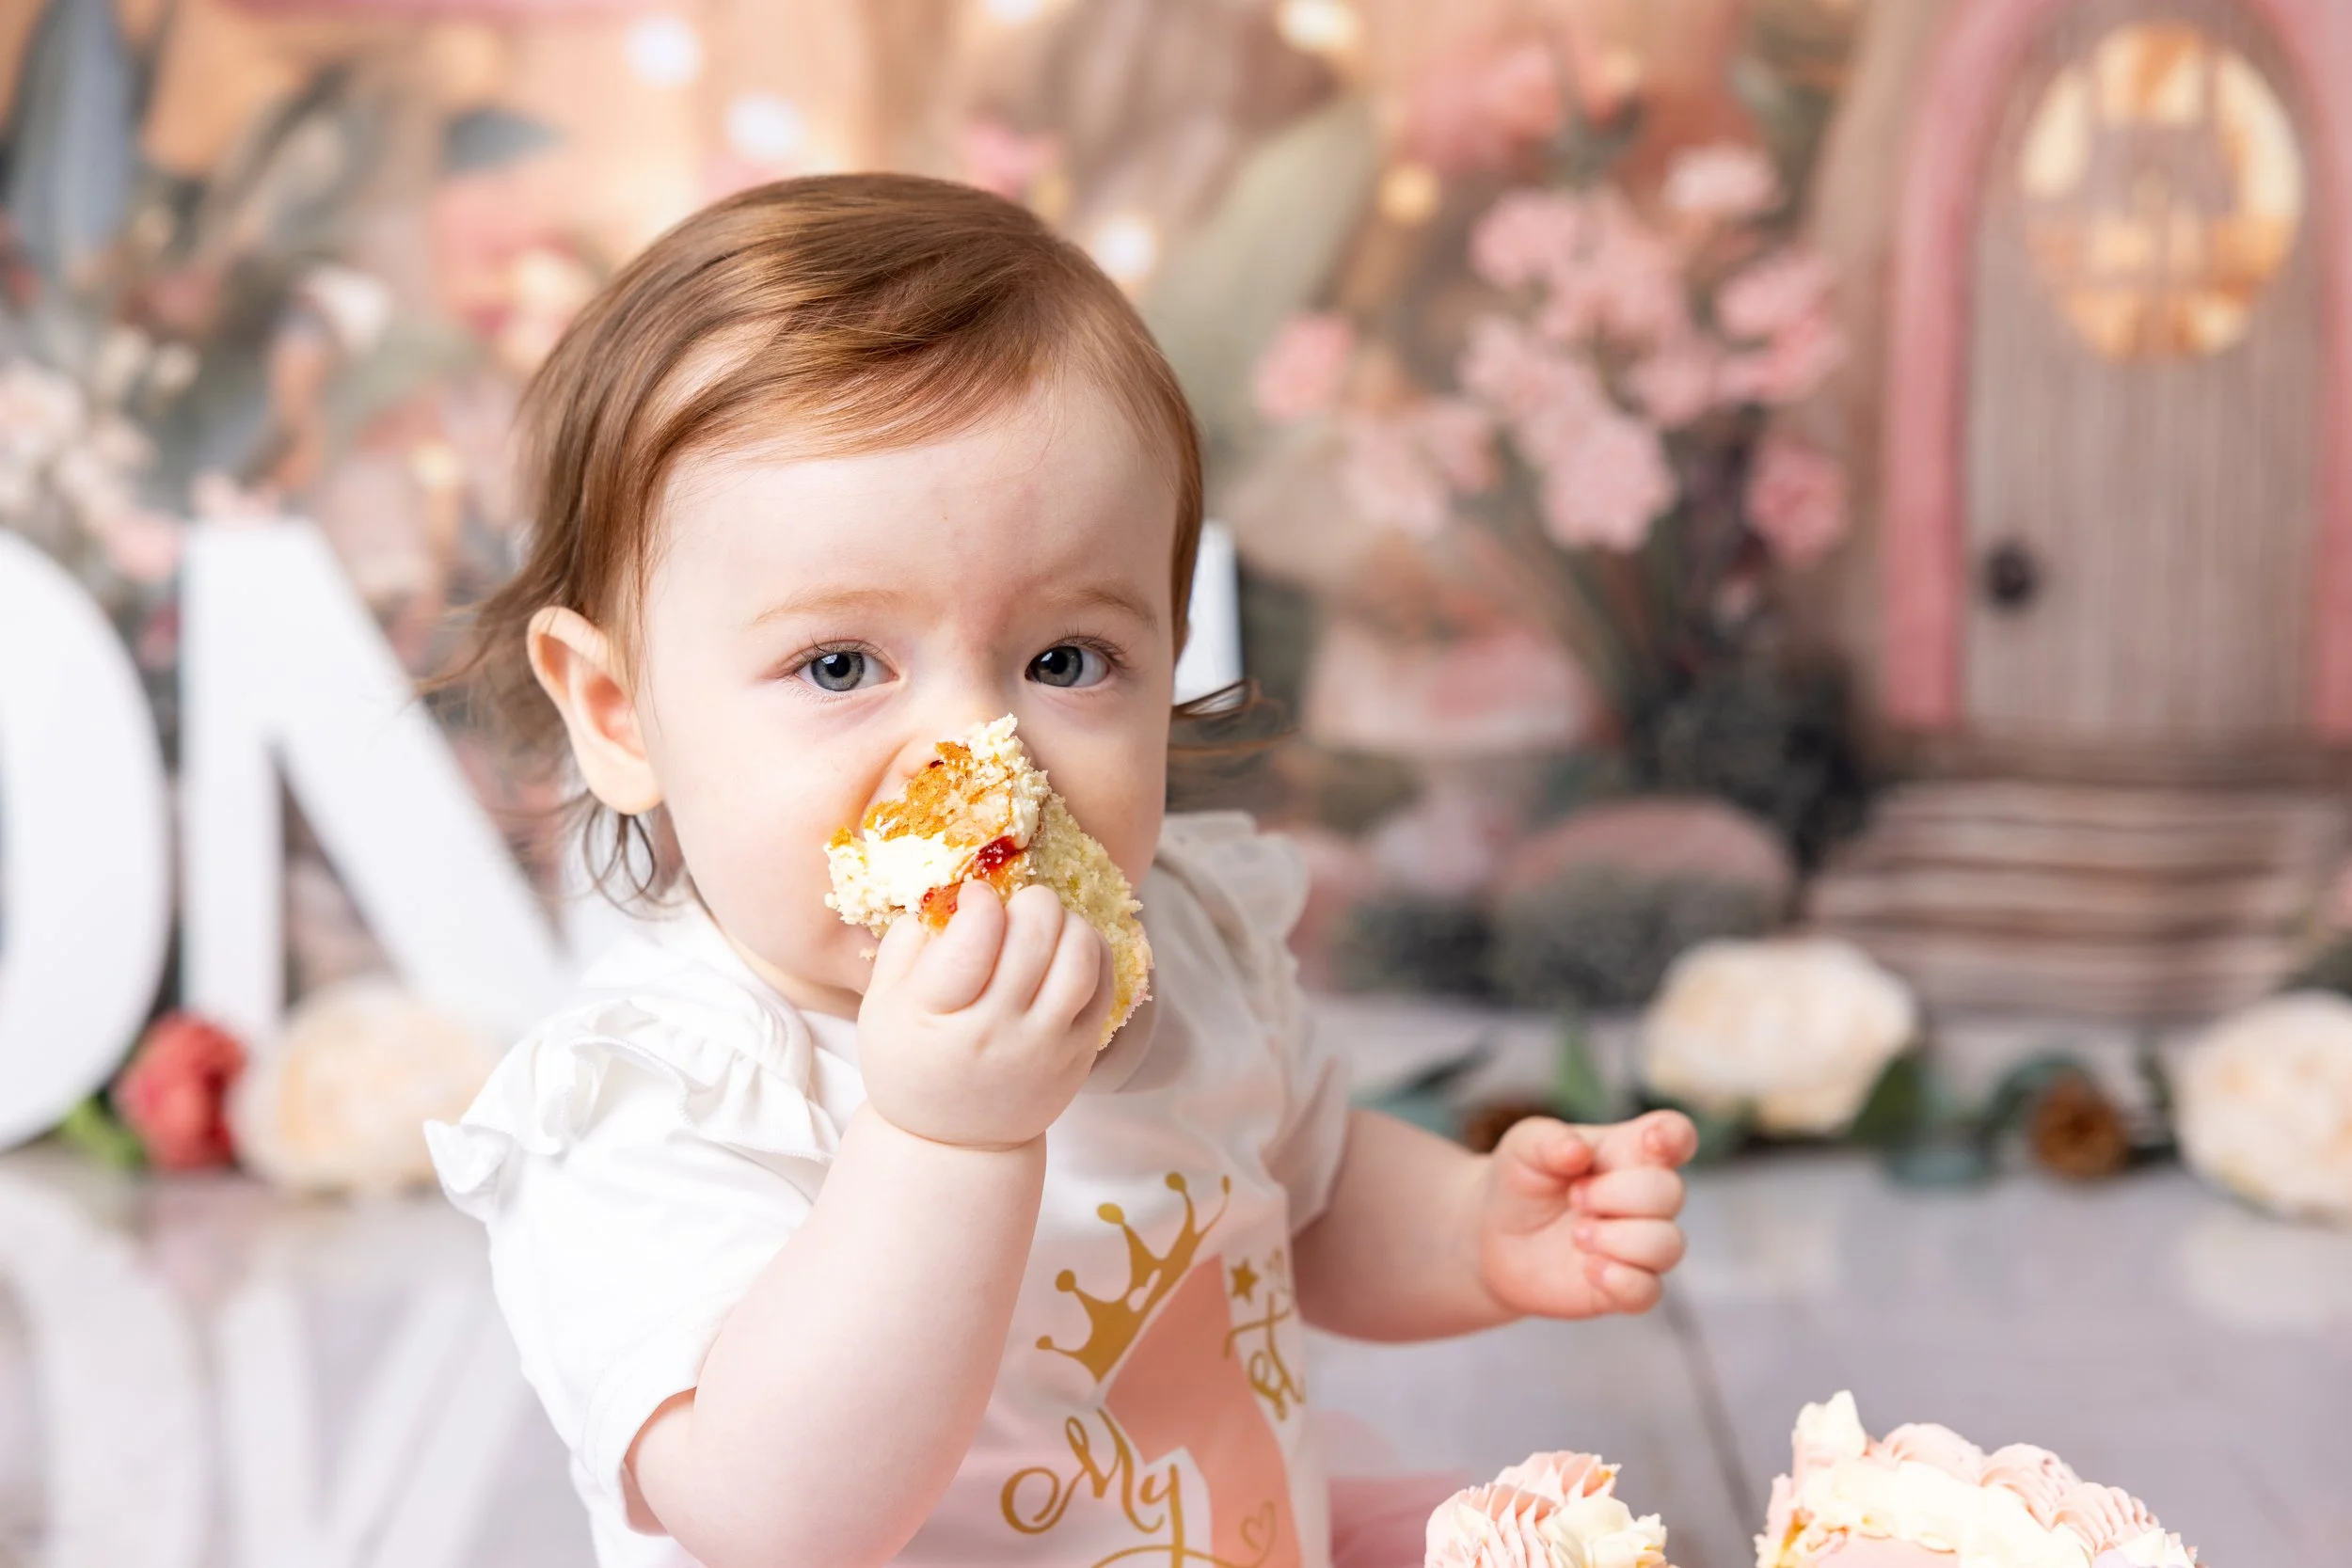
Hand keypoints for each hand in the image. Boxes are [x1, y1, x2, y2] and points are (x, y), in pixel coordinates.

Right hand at [857, 882, 1111, 1151]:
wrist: (953, 1143)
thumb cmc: (911, 1063)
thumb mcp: (881, 1007)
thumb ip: (905, 944)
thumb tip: (947, 892)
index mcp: (938, 1016)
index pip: (974, 939)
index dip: (981, 901)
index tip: (975, 896)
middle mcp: (997, 1032)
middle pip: (1034, 938)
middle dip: (1029, 901)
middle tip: (1015, 905)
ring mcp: (1045, 1046)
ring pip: (1079, 958)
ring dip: (1067, 922)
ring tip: (1046, 922)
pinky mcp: (1079, 1055)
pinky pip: (1103, 988)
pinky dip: (1093, 952)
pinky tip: (1069, 945)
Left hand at [1475, 1110, 1696, 1318]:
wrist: (1495, 1239)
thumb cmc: (1520, 1183)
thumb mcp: (1522, 1149)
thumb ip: (1548, 1140)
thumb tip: (1578, 1151)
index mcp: (1627, 1151)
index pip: (1675, 1135)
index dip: (1675, 1136)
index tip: (1652, 1141)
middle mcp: (1644, 1198)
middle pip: (1671, 1191)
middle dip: (1620, 1194)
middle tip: (1574, 1197)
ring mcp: (1639, 1244)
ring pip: (1669, 1245)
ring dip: (1620, 1239)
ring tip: (1578, 1235)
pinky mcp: (1626, 1287)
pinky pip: (1650, 1291)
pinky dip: (1622, 1281)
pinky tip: (1589, 1269)